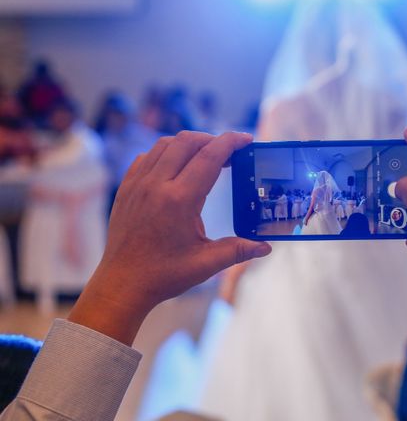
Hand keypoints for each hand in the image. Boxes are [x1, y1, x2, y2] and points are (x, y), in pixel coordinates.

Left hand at [68, 131, 271, 344]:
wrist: (123, 284)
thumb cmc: (164, 275)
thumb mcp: (206, 264)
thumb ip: (238, 251)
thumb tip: (266, 247)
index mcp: (179, 201)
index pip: (209, 157)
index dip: (231, 143)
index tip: (246, 139)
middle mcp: (156, 185)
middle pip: (187, 141)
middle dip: (212, 140)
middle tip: (229, 153)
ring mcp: (138, 184)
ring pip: (165, 144)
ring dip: (189, 144)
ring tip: (205, 157)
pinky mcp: (126, 188)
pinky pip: (147, 157)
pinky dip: (166, 154)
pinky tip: (177, 168)